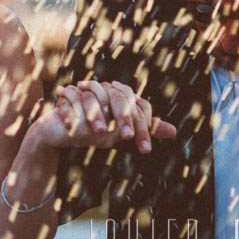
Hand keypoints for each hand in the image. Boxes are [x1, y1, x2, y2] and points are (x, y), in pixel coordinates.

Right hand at [32, 81, 175, 153]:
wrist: (66, 131)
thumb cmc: (96, 130)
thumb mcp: (122, 132)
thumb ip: (144, 128)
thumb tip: (173, 131)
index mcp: (120, 97)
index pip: (138, 104)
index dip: (143, 123)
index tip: (144, 148)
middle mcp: (104, 90)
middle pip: (118, 97)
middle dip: (123, 117)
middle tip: (126, 137)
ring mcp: (83, 91)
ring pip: (92, 95)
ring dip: (96, 114)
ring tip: (100, 133)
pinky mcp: (65, 96)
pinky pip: (69, 97)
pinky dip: (71, 113)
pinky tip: (74, 128)